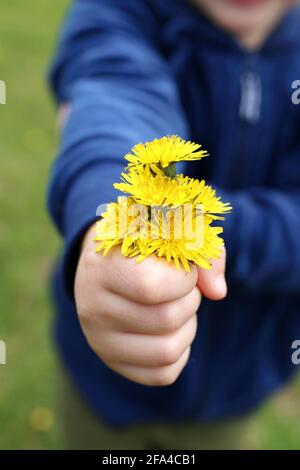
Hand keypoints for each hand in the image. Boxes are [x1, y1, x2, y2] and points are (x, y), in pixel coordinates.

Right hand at [74, 225, 226, 385]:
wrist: (108, 264)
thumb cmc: (144, 245)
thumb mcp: (171, 232)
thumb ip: (201, 250)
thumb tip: (218, 292)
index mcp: (102, 266)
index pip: (151, 287)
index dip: (184, 279)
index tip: (182, 267)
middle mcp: (92, 307)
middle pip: (166, 320)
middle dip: (190, 300)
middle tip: (180, 285)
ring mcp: (99, 340)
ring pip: (167, 351)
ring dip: (187, 326)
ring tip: (175, 304)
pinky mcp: (114, 362)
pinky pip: (164, 373)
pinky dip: (180, 350)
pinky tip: (169, 327)